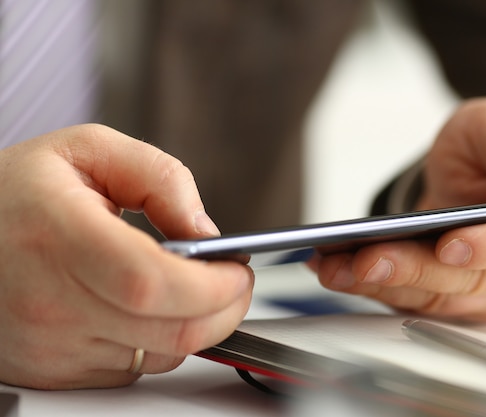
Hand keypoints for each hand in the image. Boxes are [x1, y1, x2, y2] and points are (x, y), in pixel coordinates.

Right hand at [0, 125, 252, 388]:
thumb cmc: (15, 194)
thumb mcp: (88, 151)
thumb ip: (161, 178)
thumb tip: (206, 232)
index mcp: (59, 239)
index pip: (153, 284)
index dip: (212, 284)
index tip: (238, 269)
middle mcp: (51, 305)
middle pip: (171, 332)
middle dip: (225, 309)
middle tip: (234, 281)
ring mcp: (51, 347)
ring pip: (161, 355)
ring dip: (195, 324)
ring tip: (191, 286)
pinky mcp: (53, 370)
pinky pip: (133, 369)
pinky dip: (158, 340)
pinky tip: (147, 307)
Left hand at [312, 97, 485, 321]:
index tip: (449, 243)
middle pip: (473, 284)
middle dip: (415, 273)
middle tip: (365, 260)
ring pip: (436, 301)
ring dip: (381, 286)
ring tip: (334, 266)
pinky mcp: (452, 300)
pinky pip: (413, 300)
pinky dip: (372, 287)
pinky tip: (336, 268)